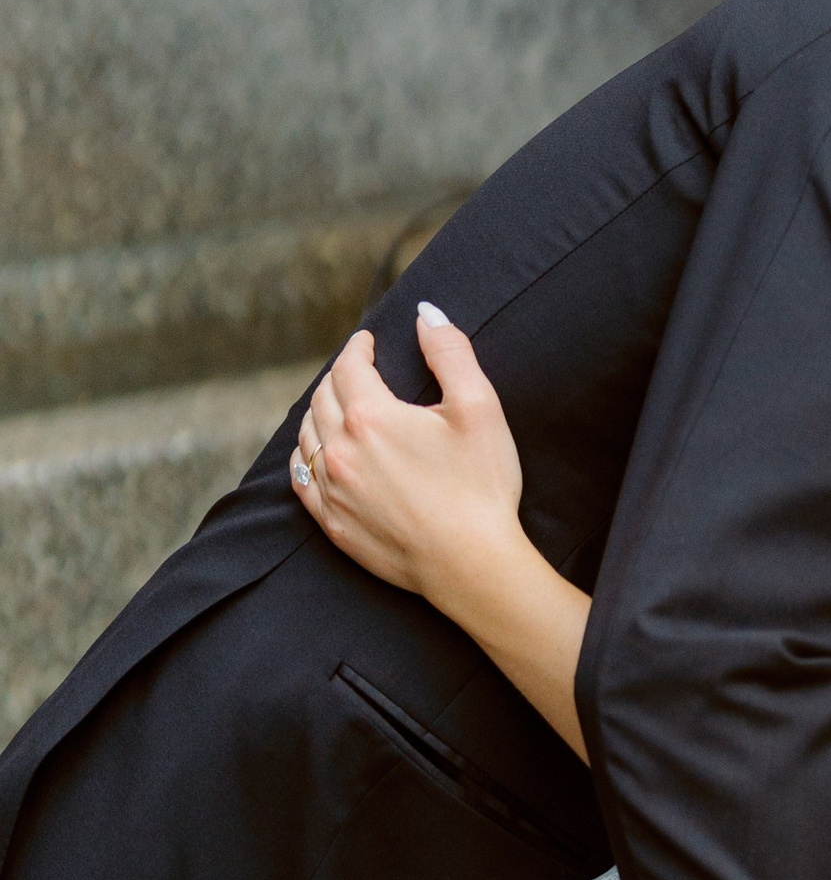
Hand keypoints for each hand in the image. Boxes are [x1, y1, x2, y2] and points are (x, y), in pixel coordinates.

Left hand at [291, 310, 525, 612]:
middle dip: (339, 376)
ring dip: (319, 412)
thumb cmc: (481, 486)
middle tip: (356, 370)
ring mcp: (332, 490)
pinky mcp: (333, 524)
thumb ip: (451, 353)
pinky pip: (300, 480)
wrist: (472, 565)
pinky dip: (303, 456)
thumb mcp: (479, 408)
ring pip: (306, 436)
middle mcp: (339, 450)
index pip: (350, 366)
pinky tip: (315, 452)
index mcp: (372, 416)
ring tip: (337, 404)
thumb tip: (426, 314)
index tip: (368, 341)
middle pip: (322, 398)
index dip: (359, 347)